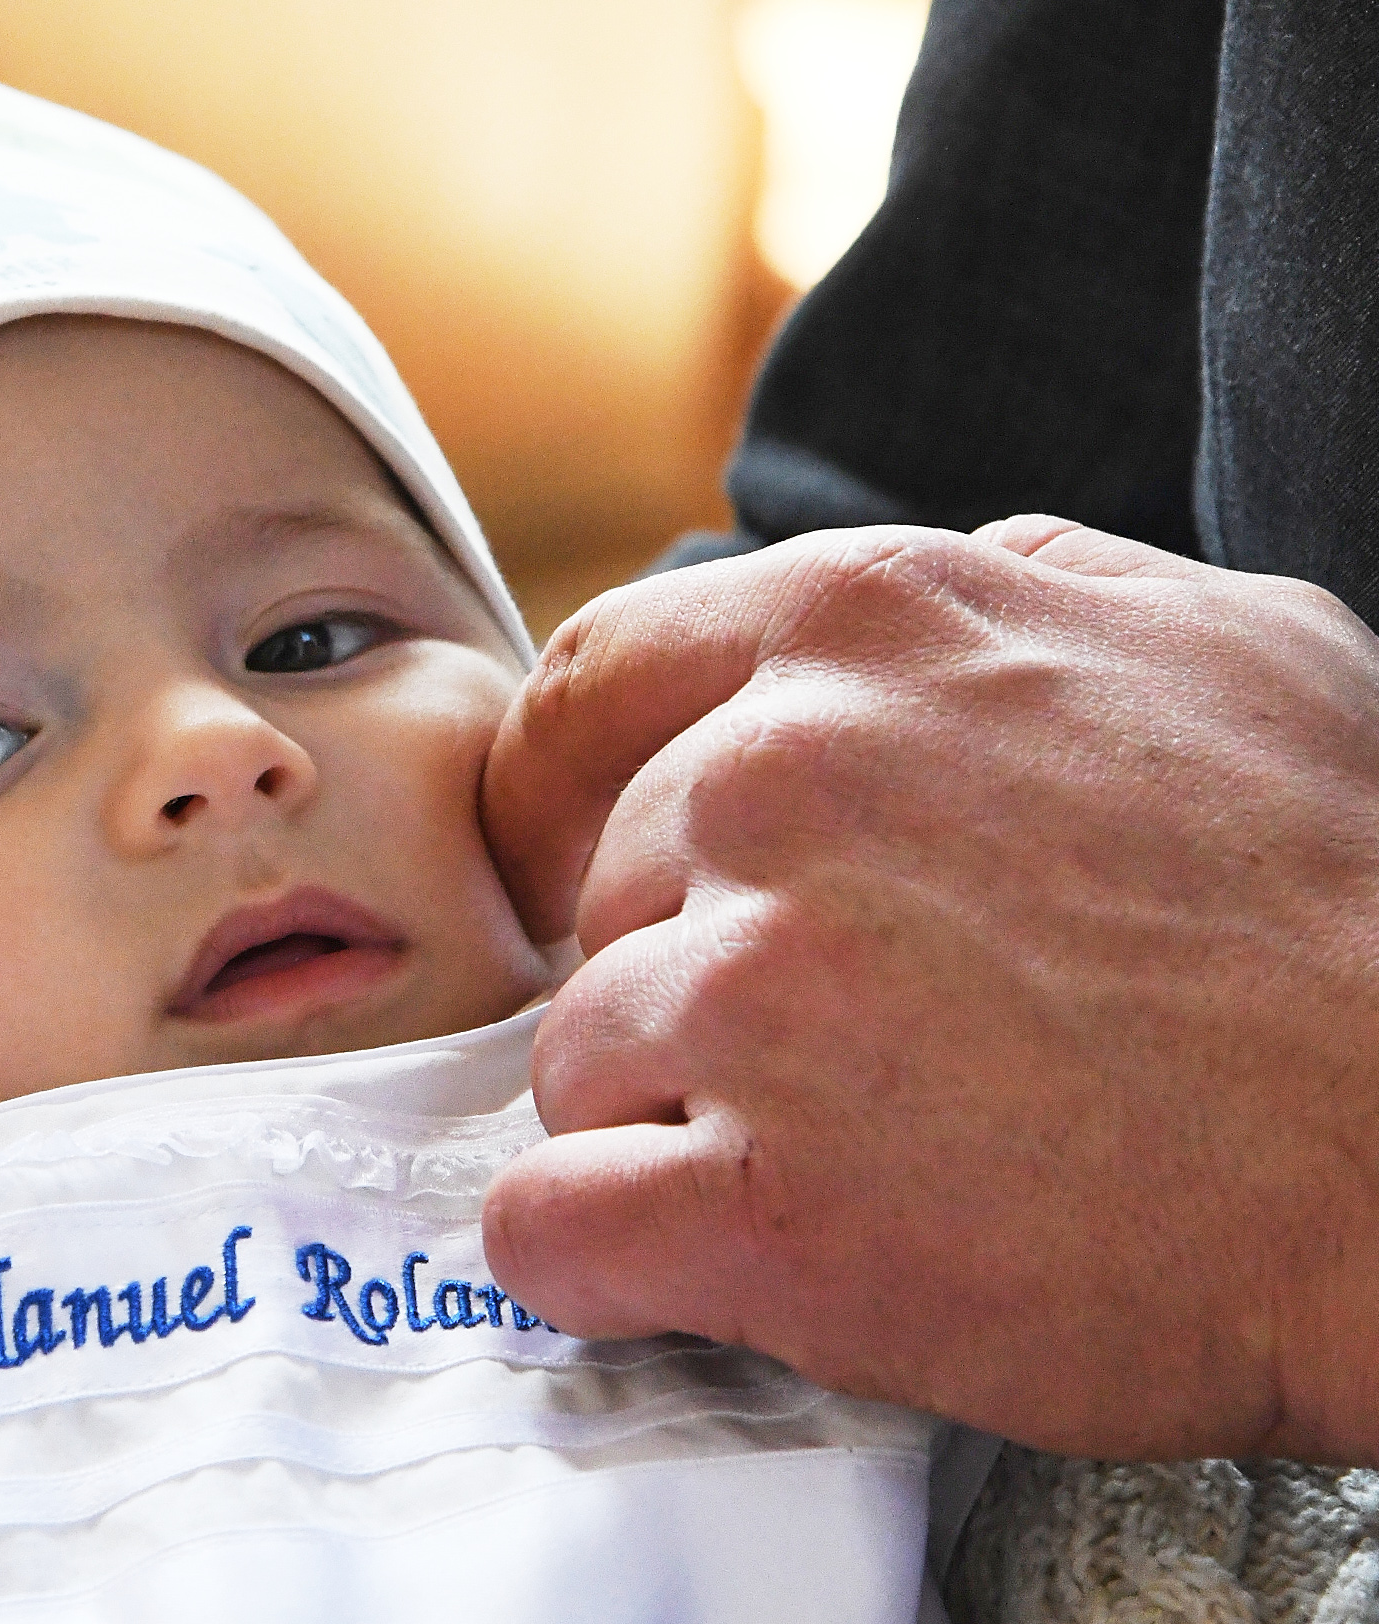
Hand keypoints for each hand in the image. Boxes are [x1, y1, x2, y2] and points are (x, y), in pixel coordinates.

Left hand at [479, 517, 1378, 1462]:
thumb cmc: (1360, 904)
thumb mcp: (1220, 647)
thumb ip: (1032, 587)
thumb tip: (940, 595)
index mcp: (861, 634)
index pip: (588, 689)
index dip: (565, 800)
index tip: (585, 876)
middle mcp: (775, 784)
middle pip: (601, 901)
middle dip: (677, 980)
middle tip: (824, 1057)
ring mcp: (756, 996)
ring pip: (575, 1063)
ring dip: (666, 1122)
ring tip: (838, 1160)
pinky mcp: (763, 1209)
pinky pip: (553, 1229)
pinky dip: (596, 1259)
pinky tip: (689, 1263)